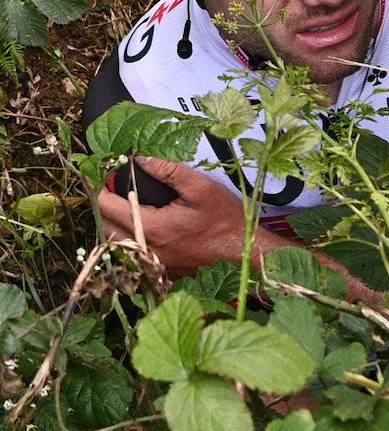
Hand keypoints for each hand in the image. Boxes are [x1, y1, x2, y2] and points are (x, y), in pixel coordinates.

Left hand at [97, 157, 385, 302]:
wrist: (242, 250)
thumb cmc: (224, 217)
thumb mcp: (200, 187)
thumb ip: (168, 171)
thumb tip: (139, 158)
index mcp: (151, 228)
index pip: (107, 207)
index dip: (105, 187)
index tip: (112, 175)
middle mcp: (145, 251)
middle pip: (105, 227)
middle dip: (108, 206)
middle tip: (120, 188)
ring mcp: (151, 265)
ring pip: (116, 245)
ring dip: (116, 224)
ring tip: (130, 206)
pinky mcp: (158, 272)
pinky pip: (132, 257)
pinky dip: (130, 242)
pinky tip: (143, 228)